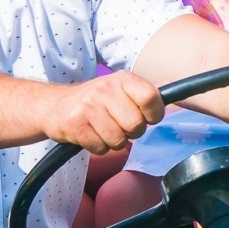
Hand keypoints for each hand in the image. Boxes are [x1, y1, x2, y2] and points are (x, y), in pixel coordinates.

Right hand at [43, 71, 164, 153]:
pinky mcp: (74, 124)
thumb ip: (144, 96)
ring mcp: (88, 106)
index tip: (148, 117)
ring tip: (103, 130)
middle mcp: (104, 88)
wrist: (54, 106)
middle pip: (136, 125)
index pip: (150, 97)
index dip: (154, 114)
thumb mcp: (120, 90)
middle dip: (132, 132)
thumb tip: (174, 101)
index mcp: (122, 79)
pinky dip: (98, 147)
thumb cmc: (95, 102)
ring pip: (118, 140)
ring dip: (113, 142)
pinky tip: (90, 135)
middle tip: (121, 126)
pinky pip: (100, 148)